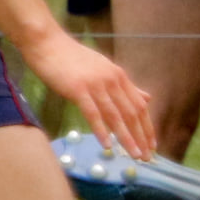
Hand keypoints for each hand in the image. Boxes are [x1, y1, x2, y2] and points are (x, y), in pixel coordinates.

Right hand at [20, 30, 156, 158]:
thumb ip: (125, 86)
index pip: (140, 106)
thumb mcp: (104, 69)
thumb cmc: (73, 59)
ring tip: (134, 155)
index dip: (147, 127)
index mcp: (119, 77)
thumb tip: (146, 99)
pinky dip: (102, 130)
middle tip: (147, 157)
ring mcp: (95, 84)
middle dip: (141, 137)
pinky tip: (107, 145)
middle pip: (132, 113)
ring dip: (126, 138)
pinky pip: (93, 113)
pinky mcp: (78, 89)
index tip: (152, 145)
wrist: (47, 42)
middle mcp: (112, 80)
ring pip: (116, 116)